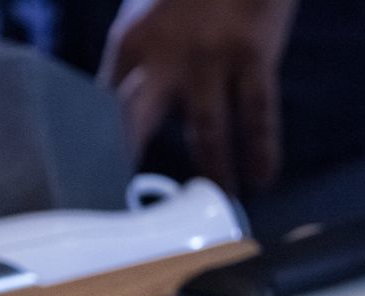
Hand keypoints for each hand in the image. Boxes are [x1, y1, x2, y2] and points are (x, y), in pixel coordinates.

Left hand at [98, 0, 298, 189]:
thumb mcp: (151, 16)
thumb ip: (143, 62)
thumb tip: (134, 113)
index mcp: (132, 41)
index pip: (108, 103)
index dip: (105, 145)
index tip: (102, 182)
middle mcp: (164, 51)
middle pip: (140, 117)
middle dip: (138, 162)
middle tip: (139, 206)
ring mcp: (209, 55)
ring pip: (206, 127)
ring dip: (214, 168)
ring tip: (220, 198)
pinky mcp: (252, 56)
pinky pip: (258, 113)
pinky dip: (261, 149)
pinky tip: (262, 176)